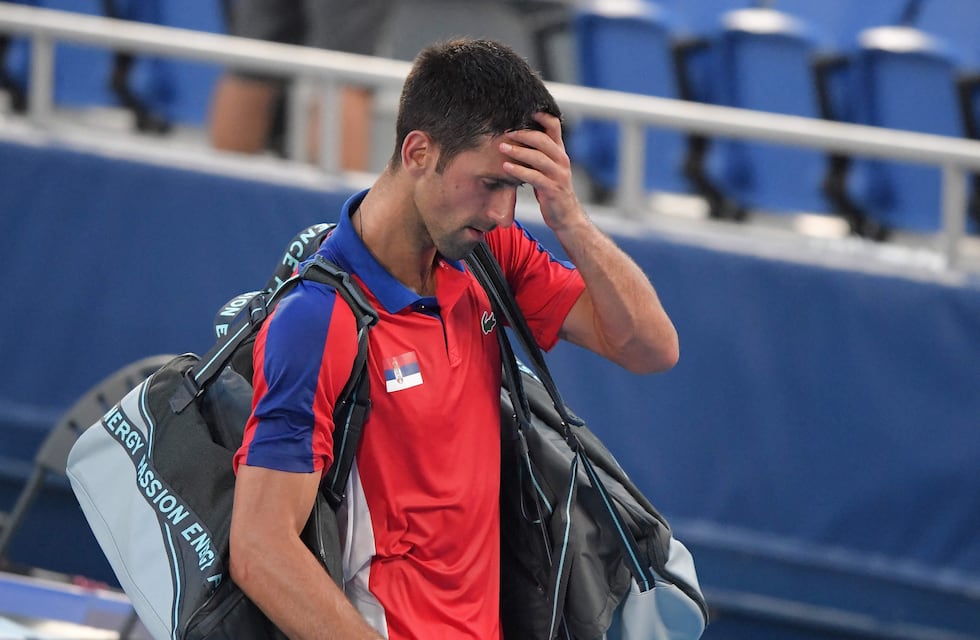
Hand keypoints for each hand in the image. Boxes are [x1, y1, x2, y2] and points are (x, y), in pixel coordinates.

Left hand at [499, 112, 586, 232]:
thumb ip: (538, 153)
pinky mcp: (552, 189)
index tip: (523, 109)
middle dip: (523, 134)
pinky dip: (519, 171)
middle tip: (506, 132)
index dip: (540, 115)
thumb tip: (517, 137)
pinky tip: (506, 167)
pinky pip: (534, 176)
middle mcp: (561, 160)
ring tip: (502, 147)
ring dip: (518, 151)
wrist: (566, 216)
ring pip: (538, 157)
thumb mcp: (547, 168)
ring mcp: (558, 174)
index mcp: (559, 152)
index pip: (554, 125)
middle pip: (543, 139)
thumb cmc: (552, 190)